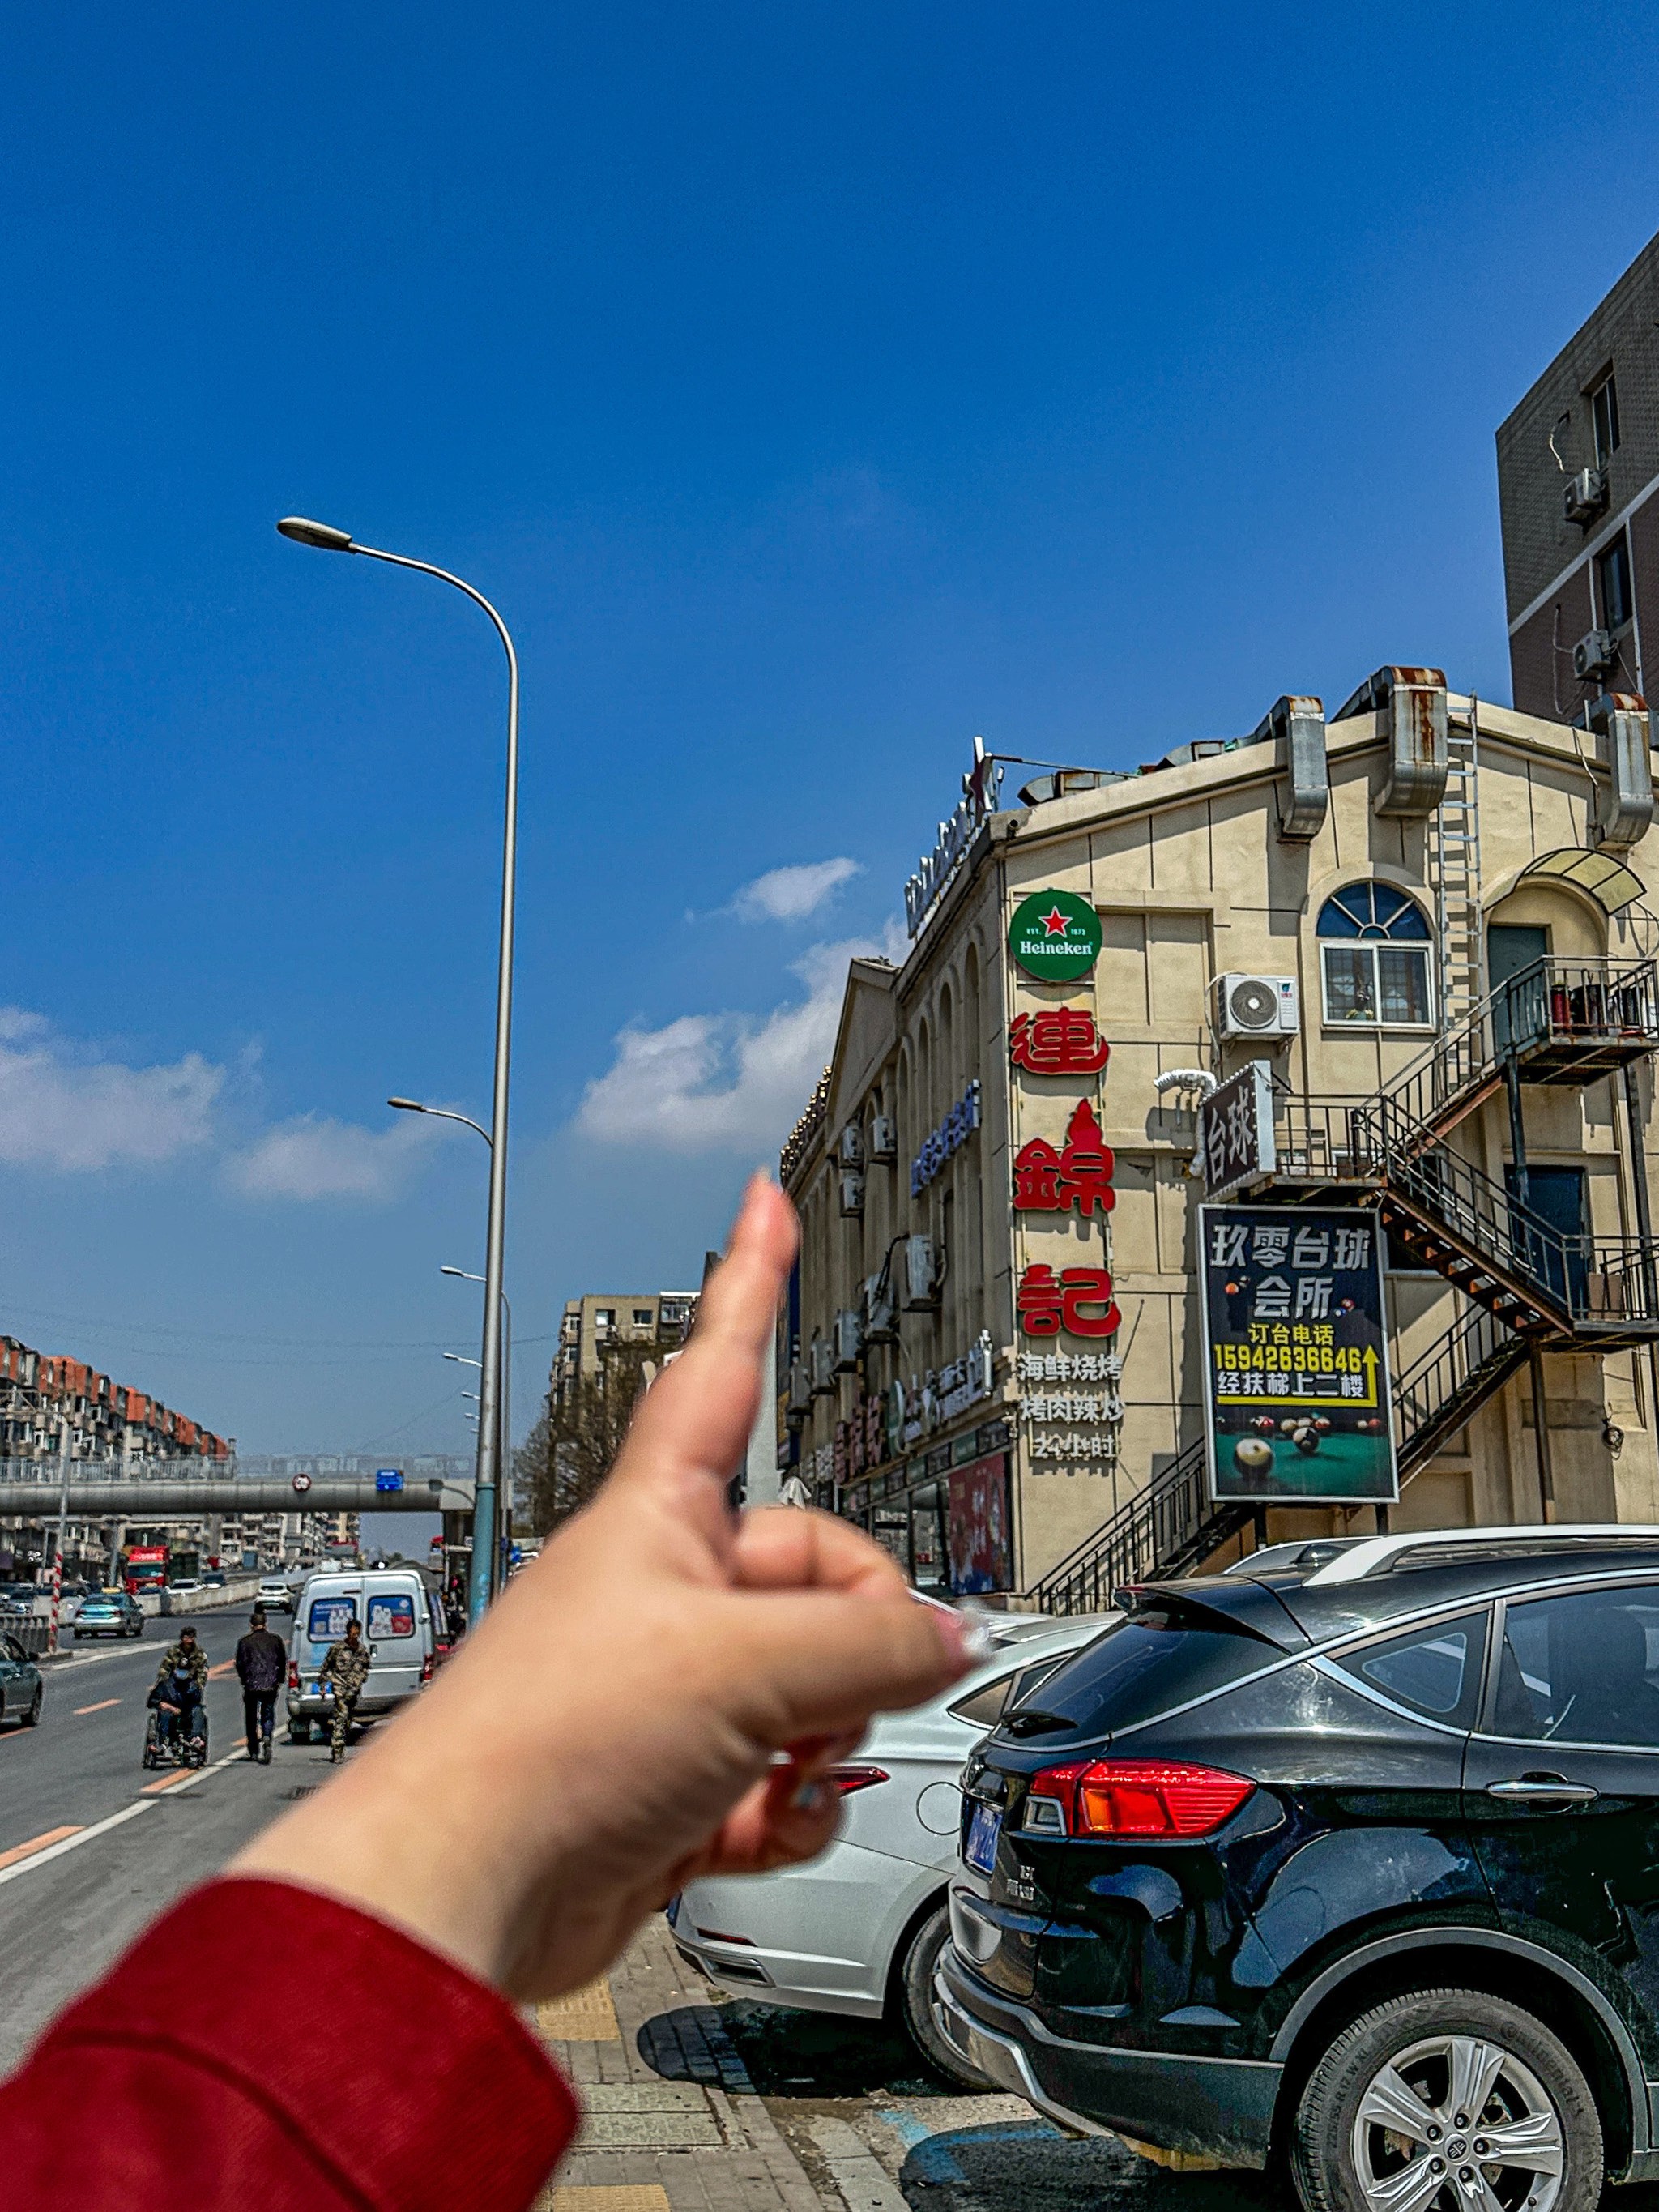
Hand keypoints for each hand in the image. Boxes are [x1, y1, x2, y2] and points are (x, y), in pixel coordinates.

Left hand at [233, 1176, 971, 1999]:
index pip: (721, 1361)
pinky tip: (755, 1825)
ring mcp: (669, 1684)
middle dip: (855, 1639)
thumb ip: (873, 1644)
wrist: (468, 1891)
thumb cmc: (549, 1741)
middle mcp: (666, 1585)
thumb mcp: (747, 1665)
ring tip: (779, 1767)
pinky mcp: (673, 1778)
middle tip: (842, 1688)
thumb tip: (948, 1639)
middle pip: (818, 1568)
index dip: (751, 1277)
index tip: (762, 1201)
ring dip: (822, 1738)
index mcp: (660, 1510)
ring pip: (811, 1682)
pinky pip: (780, 1772)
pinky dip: (787, 1808)